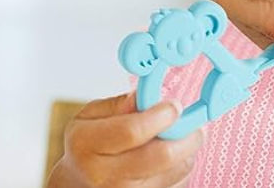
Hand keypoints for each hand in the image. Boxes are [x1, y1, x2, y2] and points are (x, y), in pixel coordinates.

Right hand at [47, 92, 202, 187]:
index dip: (160, 116)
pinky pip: (177, 185)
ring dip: (187, 153)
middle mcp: (104, 174)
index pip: (132, 131)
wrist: (78, 183)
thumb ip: (117, 104)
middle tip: (195, 125)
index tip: (175, 106)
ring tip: (182, 140)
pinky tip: (173, 160)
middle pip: (161, 156)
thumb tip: (143, 96)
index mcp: (87, 144)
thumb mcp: (90, 116)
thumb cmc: (88, 145)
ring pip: (175, 172)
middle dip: (186, 136)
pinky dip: (181, 169)